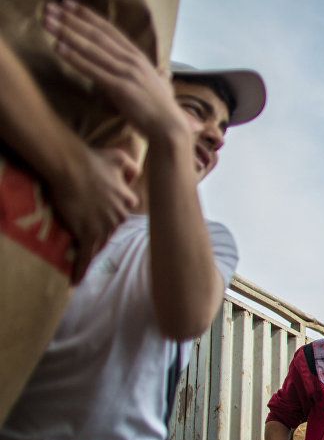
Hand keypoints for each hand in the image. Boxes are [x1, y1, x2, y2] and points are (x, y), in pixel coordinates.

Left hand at [43, 0, 187, 138]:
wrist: (170, 128)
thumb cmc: (161, 109)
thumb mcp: (159, 85)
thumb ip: (155, 75)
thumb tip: (163, 72)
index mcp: (138, 57)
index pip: (109, 30)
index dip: (88, 16)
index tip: (68, 4)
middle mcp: (133, 60)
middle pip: (97, 35)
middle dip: (71, 20)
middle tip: (50, 8)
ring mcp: (127, 73)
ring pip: (92, 48)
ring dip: (67, 33)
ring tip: (47, 22)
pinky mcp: (121, 88)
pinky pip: (93, 70)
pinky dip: (75, 58)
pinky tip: (59, 48)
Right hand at [53, 145, 139, 282]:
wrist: (71, 167)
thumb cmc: (93, 159)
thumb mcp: (119, 158)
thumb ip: (130, 166)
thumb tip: (136, 174)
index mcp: (127, 200)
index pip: (125, 210)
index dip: (114, 212)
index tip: (107, 214)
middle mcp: (118, 215)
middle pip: (113, 228)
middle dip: (103, 232)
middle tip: (91, 236)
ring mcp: (103, 226)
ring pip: (101, 243)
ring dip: (94, 252)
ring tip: (87, 264)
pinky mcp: (87, 233)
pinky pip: (86, 255)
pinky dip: (81, 268)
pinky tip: (75, 281)